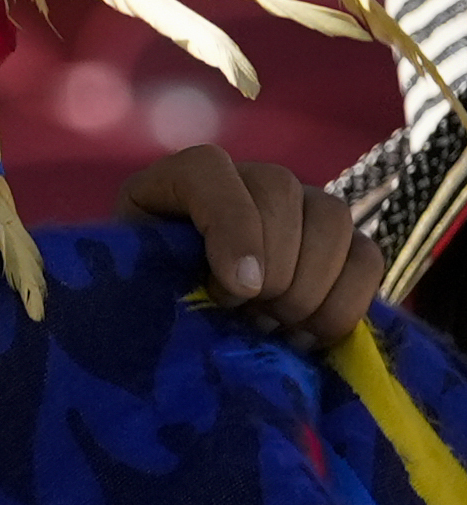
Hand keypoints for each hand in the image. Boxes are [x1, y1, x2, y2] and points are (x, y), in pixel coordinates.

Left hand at [116, 146, 382, 349]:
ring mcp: (298, 206)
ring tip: (273, 327)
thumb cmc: (146, 312)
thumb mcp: (136, 293)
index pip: (206, 169)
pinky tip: (306, 336)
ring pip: (332, 219)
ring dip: (309, 286)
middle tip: (250, 317)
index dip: (231, 225)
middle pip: (280, 191)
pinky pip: (367, 257)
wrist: (180, 334)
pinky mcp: (340, 244)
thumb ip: (158, 280)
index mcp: (176, 183)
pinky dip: (345, 301)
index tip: (238, 288)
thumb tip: (232, 293)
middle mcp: (244, 181)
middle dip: (273, 267)